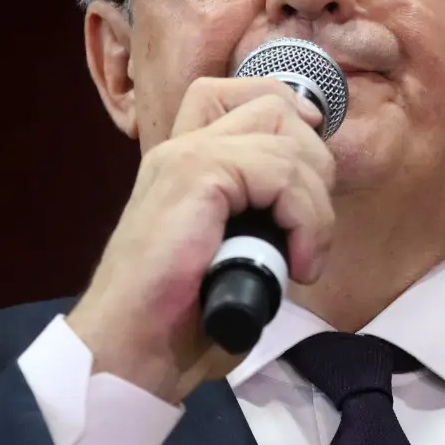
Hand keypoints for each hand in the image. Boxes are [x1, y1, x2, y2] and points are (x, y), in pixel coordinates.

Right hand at [66, 77, 335, 402]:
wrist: (129, 349)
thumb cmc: (176, 319)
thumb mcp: (228, 255)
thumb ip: (257, 217)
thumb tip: (308, 210)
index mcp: (184, 163)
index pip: (234, 95)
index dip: (286, 112)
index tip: (312, 171)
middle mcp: (182, 149)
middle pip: (272, 103)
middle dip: (314, 163)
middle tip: (311, 228)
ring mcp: (187, 157)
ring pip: (285, 136)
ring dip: (315, 203)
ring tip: (303, 256)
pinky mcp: (196, 175)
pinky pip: (280, 172)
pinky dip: (306, 219)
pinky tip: (295, 263)